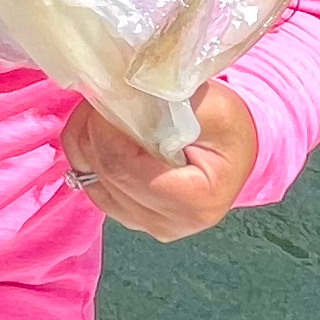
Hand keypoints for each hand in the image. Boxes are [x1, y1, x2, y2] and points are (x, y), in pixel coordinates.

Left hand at [63, 78, 256, 241]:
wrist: (233, 153)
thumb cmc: (228, 129)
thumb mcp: (213, 107)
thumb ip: (169, 102)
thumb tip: (122, 95)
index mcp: (194, 201)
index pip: (123, 167)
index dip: (106, 129)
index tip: (109, 96)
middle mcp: (168, 223)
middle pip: (104, 173)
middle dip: (94, 129)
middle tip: (103, 96)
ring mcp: (145, 225)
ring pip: (89, 179)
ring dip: (86, 139)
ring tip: (104, 110)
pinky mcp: (130, 217)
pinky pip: (90, 184)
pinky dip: (87, 153)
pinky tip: (102, 130)